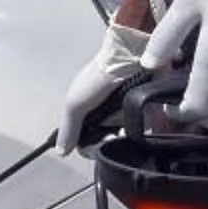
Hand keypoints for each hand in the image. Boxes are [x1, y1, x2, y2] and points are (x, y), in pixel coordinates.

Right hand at [59, 20, 152, 153]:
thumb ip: (68, 128)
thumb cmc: (98, 76)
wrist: (129, 56)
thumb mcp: (75, 103)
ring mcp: (125, 110)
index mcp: (86, 110)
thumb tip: (61, 151)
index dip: (90, 146)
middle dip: (109, 141)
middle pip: (106, 139)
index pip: (85, 139)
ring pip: (126, 136)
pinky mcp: (145, 108)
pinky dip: (144, 130)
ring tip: (127, 129)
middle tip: (113, 135)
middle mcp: (106, 112)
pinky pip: (146, 127)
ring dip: (126, 137)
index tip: (96, 144)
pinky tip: (142, 128)